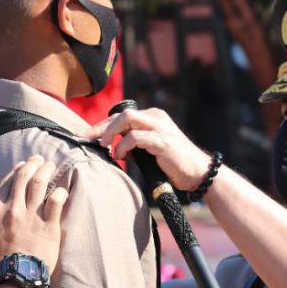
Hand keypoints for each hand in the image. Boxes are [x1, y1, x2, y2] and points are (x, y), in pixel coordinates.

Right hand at [0, 157, 68, 278]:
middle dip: (33, 164)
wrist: (11, 280)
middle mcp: (12, 209)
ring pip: (40, 183)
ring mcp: (31, 216)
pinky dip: (60, 192)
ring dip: (47, 171)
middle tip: (40, 159)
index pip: (7, 182)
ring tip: (51, 166)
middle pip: (24, 177)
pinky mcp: (48, 226)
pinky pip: (56, 201)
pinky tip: (62, 189)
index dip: (17, 170)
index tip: (23, 165)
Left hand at [86, 107, 210, 191]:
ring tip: (103, 147)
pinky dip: (123, 146)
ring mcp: (160, 128)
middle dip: (101, 127)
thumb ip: (135, 146)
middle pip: (122, 114)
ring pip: (127, 119)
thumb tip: (114, 149)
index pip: (122, 116)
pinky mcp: (163, 141)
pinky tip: (119, 156)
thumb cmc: (174, 164)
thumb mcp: (151, 151)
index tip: (88, 135)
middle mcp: (156, 118)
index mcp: (153, 117)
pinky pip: (136, 137)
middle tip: (87, 139)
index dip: (103, 125)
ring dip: (110, 132)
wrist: (199, 173)